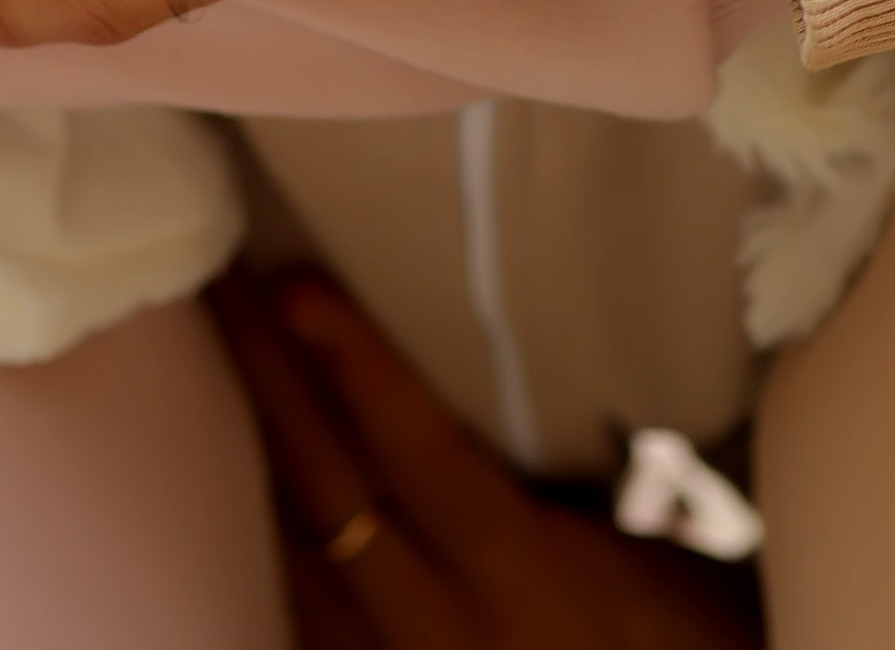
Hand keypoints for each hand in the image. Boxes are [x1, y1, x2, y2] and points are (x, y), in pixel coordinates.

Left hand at [213, 266, 761, 648]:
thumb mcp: (676, 574)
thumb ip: (614, 493)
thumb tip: (566, 384)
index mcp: (523, 579)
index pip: (415, 452)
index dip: (351, 362)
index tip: (294, 280)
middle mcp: (444, 635)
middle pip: (328, 495)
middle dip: (269, 383)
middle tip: (219, 289)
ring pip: (295, 567)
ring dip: (254, 465)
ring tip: (221, 370)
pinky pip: (306, 634)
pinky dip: (275, 561)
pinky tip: (252, 507)